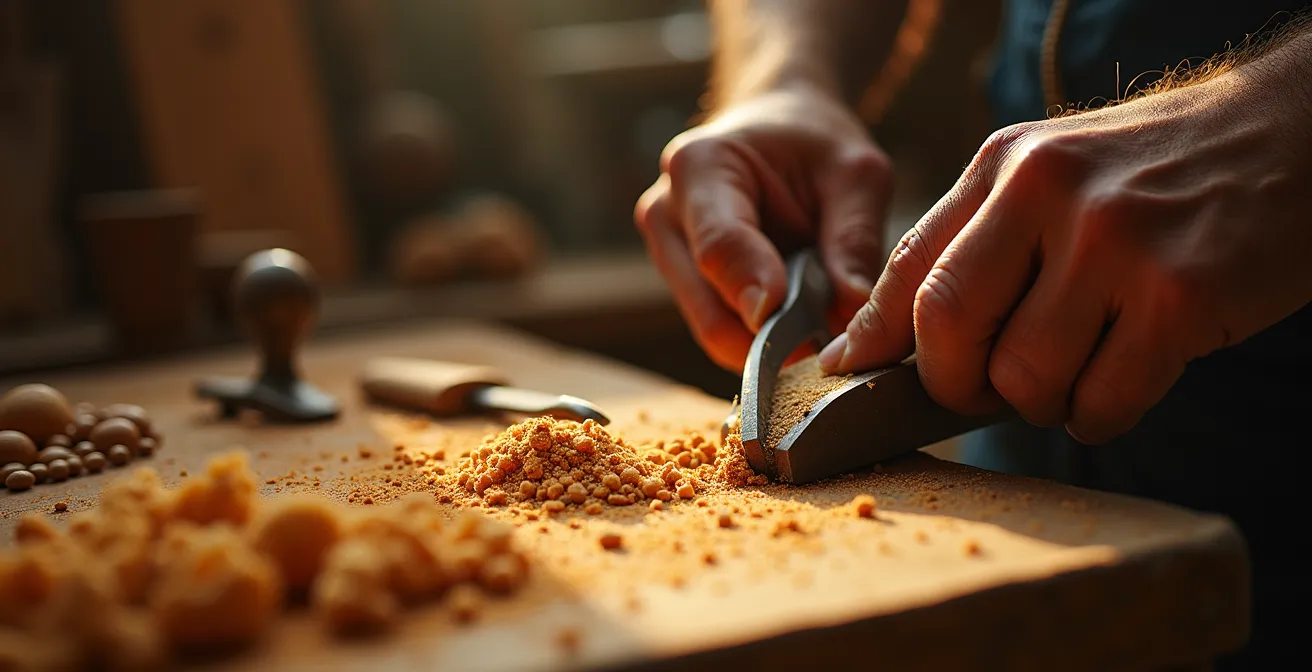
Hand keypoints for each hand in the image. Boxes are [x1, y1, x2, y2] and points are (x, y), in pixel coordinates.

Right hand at [635, 86, 892, 370]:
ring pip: (711, 328)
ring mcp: (667, 250)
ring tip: (819, 331)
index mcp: (701, 165)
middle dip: (770, 336)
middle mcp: (666, 212)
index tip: (803, 330)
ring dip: (767, 342)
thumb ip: (855, 238)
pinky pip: (718, 328)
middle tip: (830, 347)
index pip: (720, 246)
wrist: (776, 124)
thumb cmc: (814, 142)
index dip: (760, 291)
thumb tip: (854, 309)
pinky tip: (797, 326)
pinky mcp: (680, 280)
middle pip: (708, 305)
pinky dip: (759, 339)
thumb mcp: (856, 173)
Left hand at [820, 64, 1311, 442]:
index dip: (873, 338)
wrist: (1293, 136)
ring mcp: (1115, 242)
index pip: (907, 267)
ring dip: (1038, 404)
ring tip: (1075, 371)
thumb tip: (875, 340)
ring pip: (1023, 378)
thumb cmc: (1155, 175)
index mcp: (1005, 166)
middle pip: (947, 326)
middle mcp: (1049, 194)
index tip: (853, 378)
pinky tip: (1121, 381)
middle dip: (951, 385)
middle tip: (983, 391)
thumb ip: (969, 245)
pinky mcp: (1180, 295)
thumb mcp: (1050, 174)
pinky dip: (1098, 415)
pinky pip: (1101, 401)